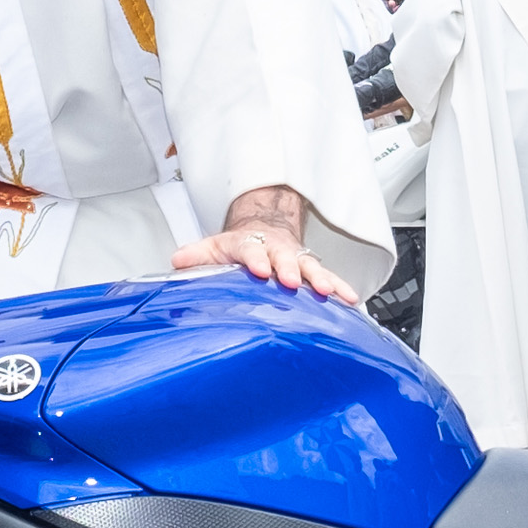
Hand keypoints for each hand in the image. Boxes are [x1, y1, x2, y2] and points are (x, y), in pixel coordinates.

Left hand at [170, 220, 360, 303]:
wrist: (263, 229)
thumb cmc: (238, 246)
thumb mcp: (214, 247)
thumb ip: (197, 256)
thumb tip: (178, 262)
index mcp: (250, 244)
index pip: (250, 249)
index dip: (255, 259)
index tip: (258, 269)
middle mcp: (276, 249)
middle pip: (284, 257)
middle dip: (288, 268)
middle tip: (291, 280)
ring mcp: (296, 259)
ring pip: (310, 266)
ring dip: (319, 279)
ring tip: (327, 292)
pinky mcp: (311, 270)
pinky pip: (328, 278)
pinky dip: (340, 287)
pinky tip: (350, 299)